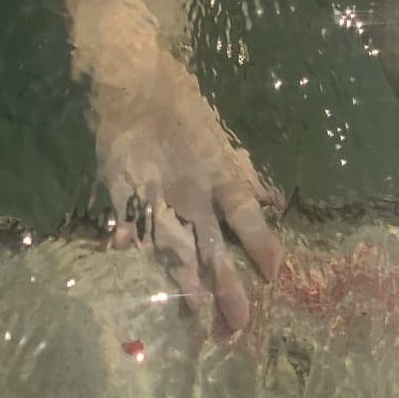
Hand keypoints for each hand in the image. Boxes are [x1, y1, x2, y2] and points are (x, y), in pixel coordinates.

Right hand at [91, 49, 281, 330]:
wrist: (131, 71)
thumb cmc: (179, 97)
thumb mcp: (217, 130)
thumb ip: (240, 169)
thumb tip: (273, 198)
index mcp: (218, 170)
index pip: (246, 215)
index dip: (262, 244)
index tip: (277, 275)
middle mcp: (190, 188)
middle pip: (211, 245)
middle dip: (224, 286)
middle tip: (237, 326)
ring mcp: (155, 189)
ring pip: (172, 244)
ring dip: (183, 279)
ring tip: (195, 312)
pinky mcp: (121, 184)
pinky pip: (128, 219)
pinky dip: (129, 239)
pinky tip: (127, 257)